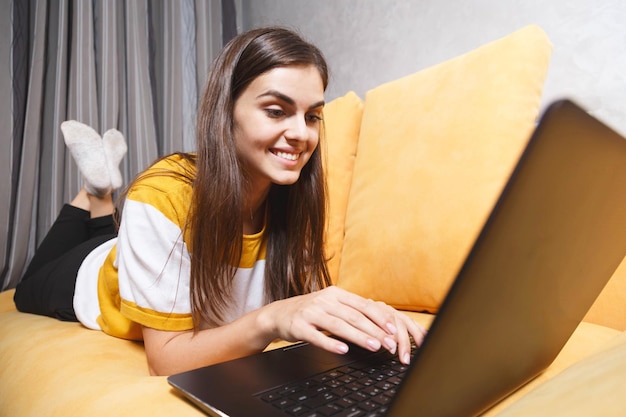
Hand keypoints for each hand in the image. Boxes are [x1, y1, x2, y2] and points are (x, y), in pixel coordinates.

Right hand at [259, 286, 425, 364]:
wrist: (278, 313)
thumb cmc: (310, 311)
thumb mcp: (331, 304)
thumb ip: (351, 310)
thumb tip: (380, 321)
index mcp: (336, 294)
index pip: (363, 305)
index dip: (380, 318)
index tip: (394, 329)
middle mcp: (324, 300)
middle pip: (354, 316)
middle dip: (375, 331)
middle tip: (390, 343)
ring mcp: (311, 313)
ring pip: (339, 325)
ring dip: (359, 337)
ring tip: (374, 347)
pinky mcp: (299, 326)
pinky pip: (317, 336)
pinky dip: (331, 343)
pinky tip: (343, 350)